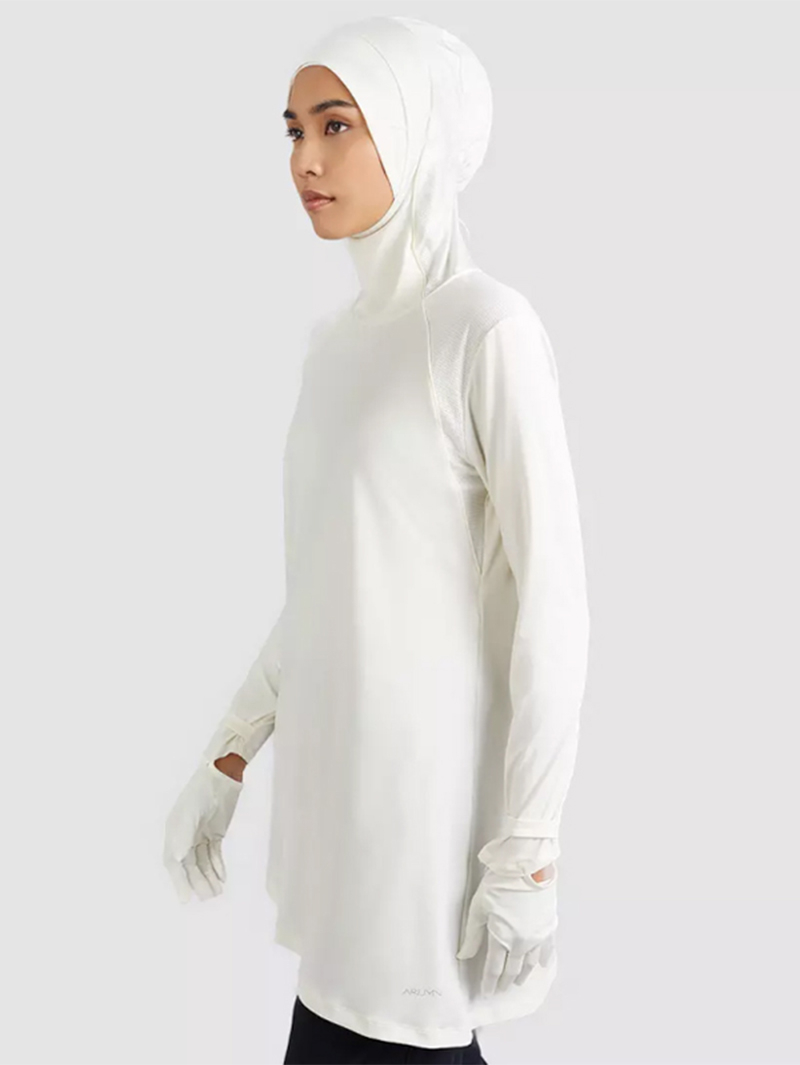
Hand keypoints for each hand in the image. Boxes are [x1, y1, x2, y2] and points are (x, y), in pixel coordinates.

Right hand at [163, 759, 243, 902]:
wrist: (221, 775)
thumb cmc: (202, 791)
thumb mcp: (192, 812)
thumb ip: (184, 834)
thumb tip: (178, 857)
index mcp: (175, 832)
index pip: (175, 862)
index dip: (179, 881)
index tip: (185, 900)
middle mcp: (186, 836)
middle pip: (190, 865)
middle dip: (198, 882)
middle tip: (208, 898)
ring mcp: (201, 834)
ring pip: (203, 862)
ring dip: (209, 877)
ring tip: (217, 892)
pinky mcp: (215, 832)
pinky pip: (214, 854)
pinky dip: (218, 866)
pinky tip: (222, 877)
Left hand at [456, 865, 557, 995]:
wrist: (527, 867)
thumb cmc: (499, 884)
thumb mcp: (479, 907)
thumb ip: (472, 934)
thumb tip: (463, 956)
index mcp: (502, 938)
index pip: (494, 968)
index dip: (489, 982)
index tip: (486, 992)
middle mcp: (521, 942)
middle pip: (513, 968)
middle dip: (506, 981)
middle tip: (501, 990)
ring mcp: (537, 935)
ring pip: (530, 962)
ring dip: (523, 974)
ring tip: (519, 982)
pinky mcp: (548, 926)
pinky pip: (547, 948)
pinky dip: (544, 959)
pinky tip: (541, 965)